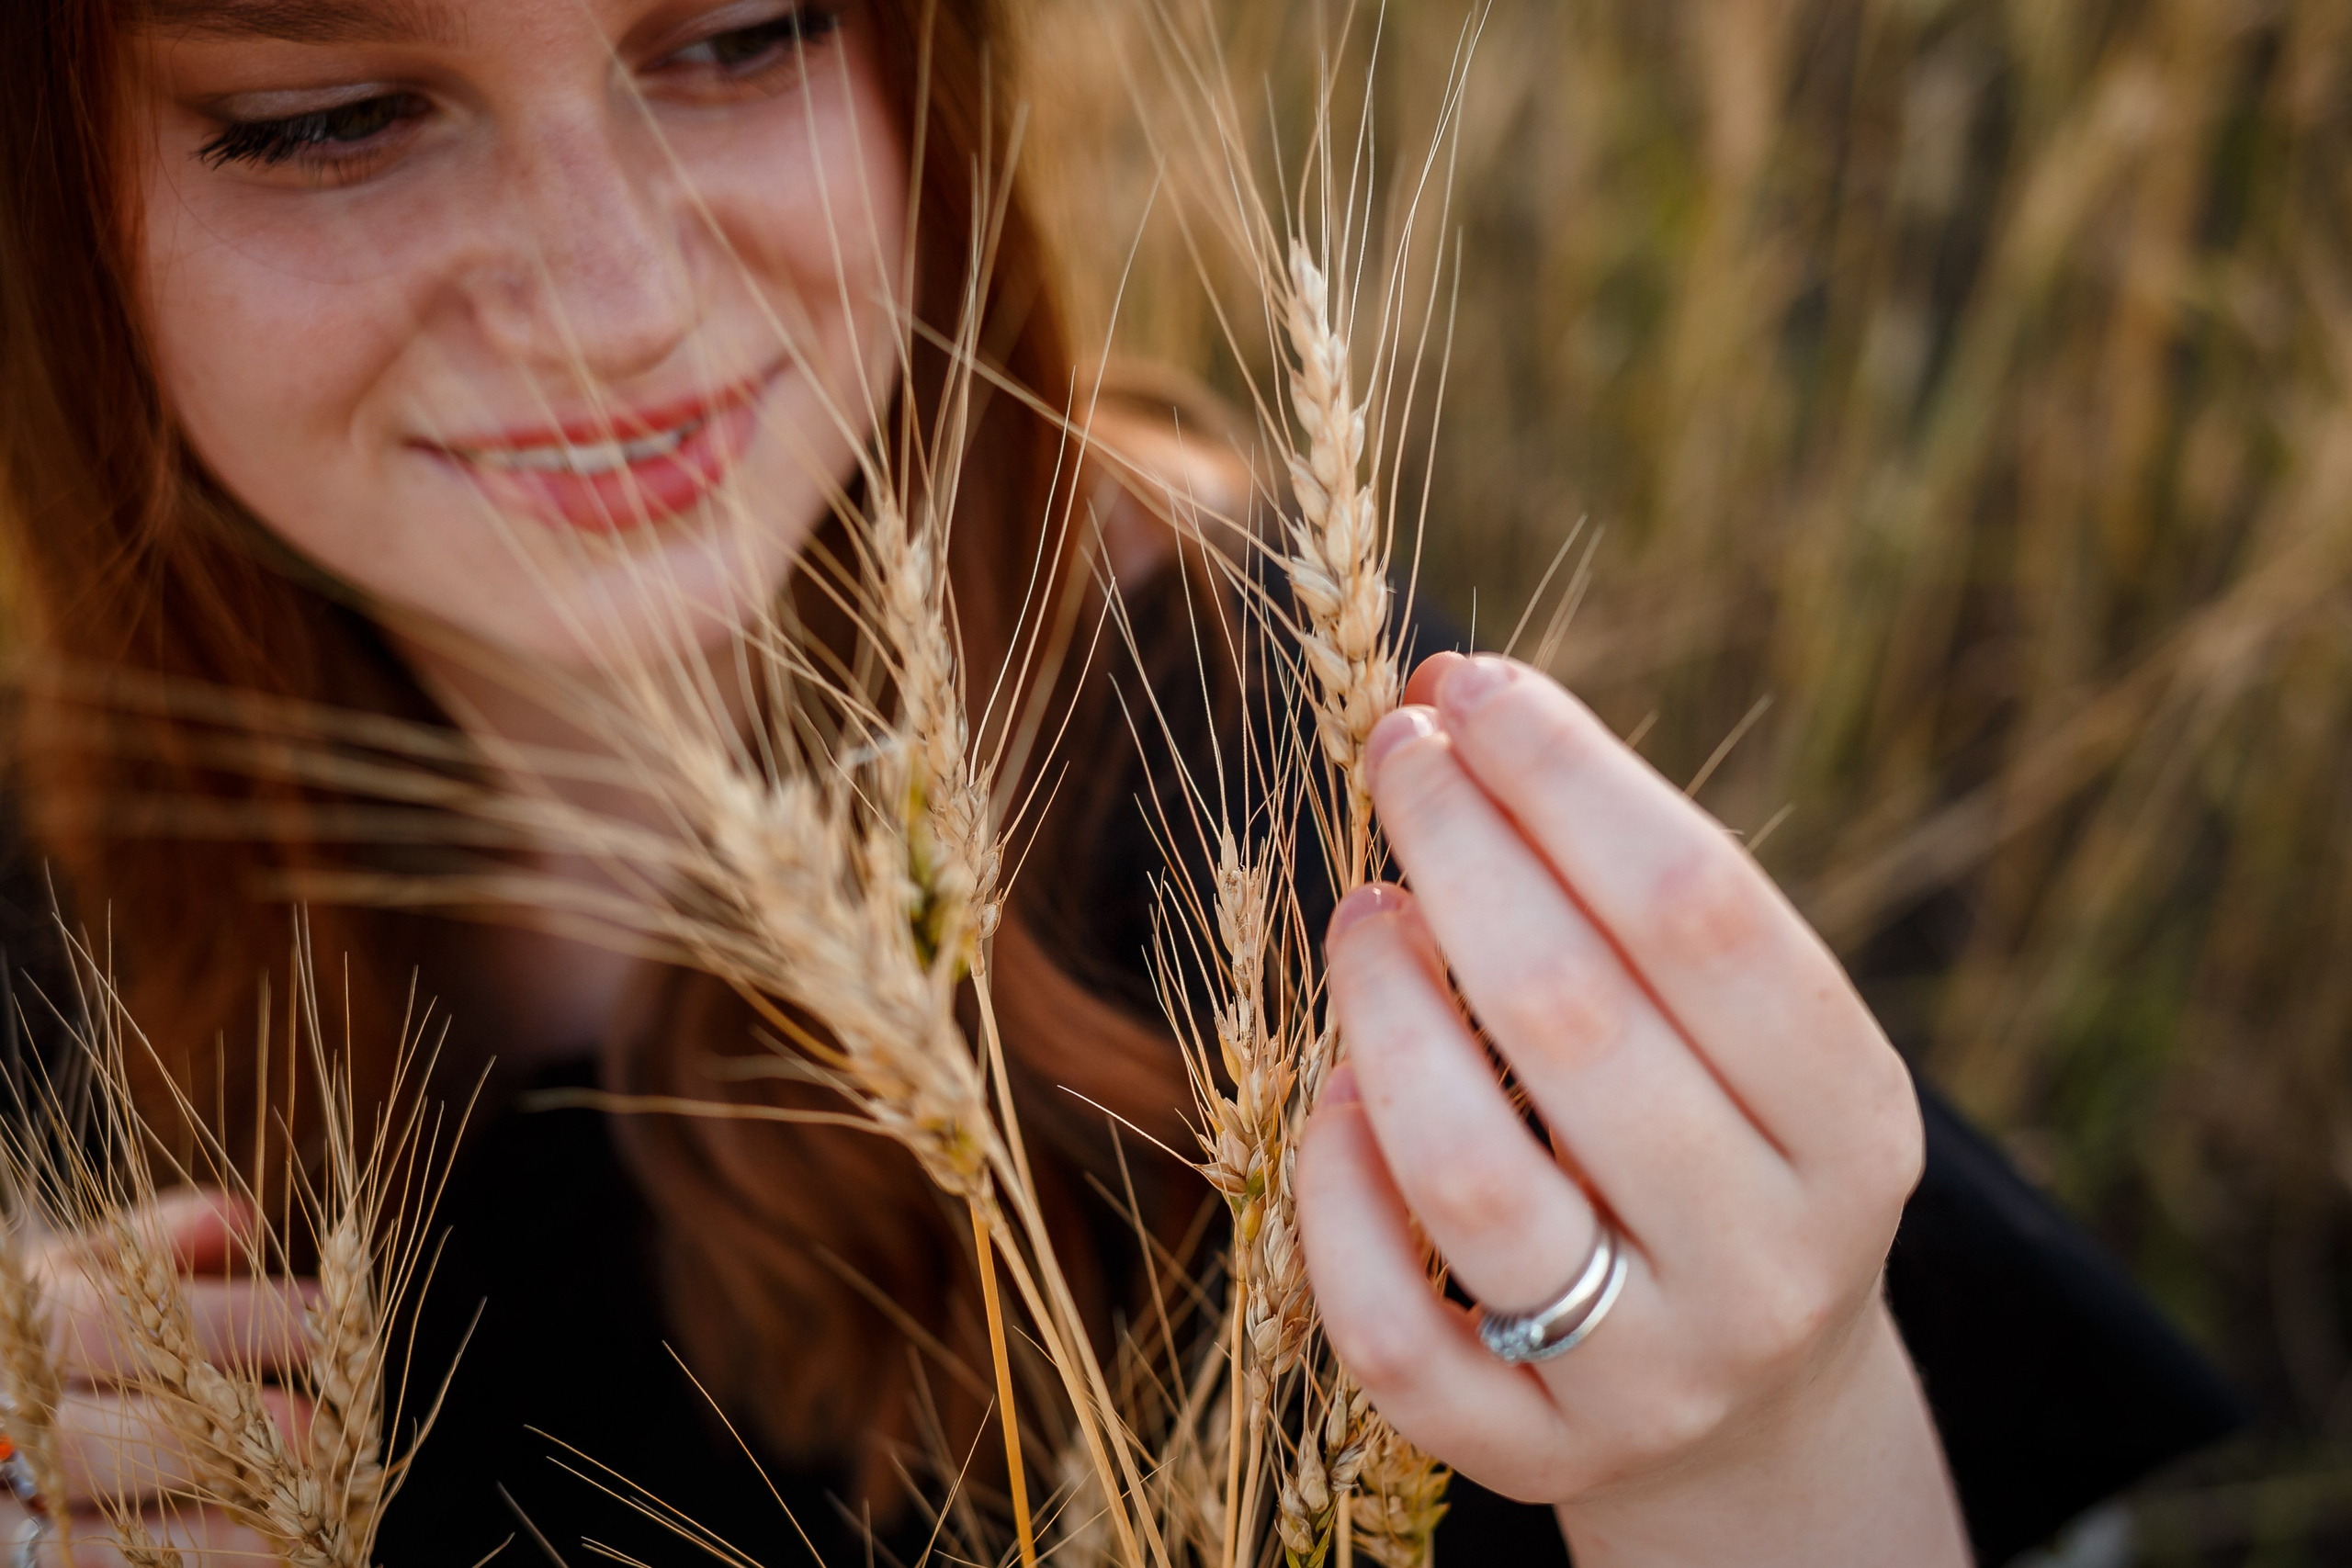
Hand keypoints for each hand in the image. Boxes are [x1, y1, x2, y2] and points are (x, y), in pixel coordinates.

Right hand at [4, 1189, 311, 1565]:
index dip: (222, 1320)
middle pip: (90, 1444)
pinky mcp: (20, 1556)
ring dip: (203, 1539)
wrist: (1, 1379)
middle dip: (209, 1443)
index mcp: (21, 1335)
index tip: (321, 1317)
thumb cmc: (56, 1313)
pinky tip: (258, 1565)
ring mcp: (0, 1504)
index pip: (109, 1325)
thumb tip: (239, 1222)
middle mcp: (1, 1427)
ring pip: (86, 1538)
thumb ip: (159, 1238)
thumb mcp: (89, 1262)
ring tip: (299, 1534)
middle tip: (314, 1433)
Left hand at [1296, 654, 1969, 1566]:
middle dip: (1461, 853)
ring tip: (1361, 915)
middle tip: (1392, 752)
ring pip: (1475, 1180)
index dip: (1568, 778)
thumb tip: (1455, 702)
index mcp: (1855, 1124)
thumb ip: (1627, 893)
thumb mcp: (1745, 1038)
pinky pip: (1400, 1333)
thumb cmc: (1724, 1152)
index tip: (1470, 686)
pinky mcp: (1535, 1453)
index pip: (1702, 912)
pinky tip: (1333, 1098)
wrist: (1752, 1409)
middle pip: (1576, 1022)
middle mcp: (1768, 1257)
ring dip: (1388, 1012)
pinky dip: (1342, 1198)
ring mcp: (1651, 1373)